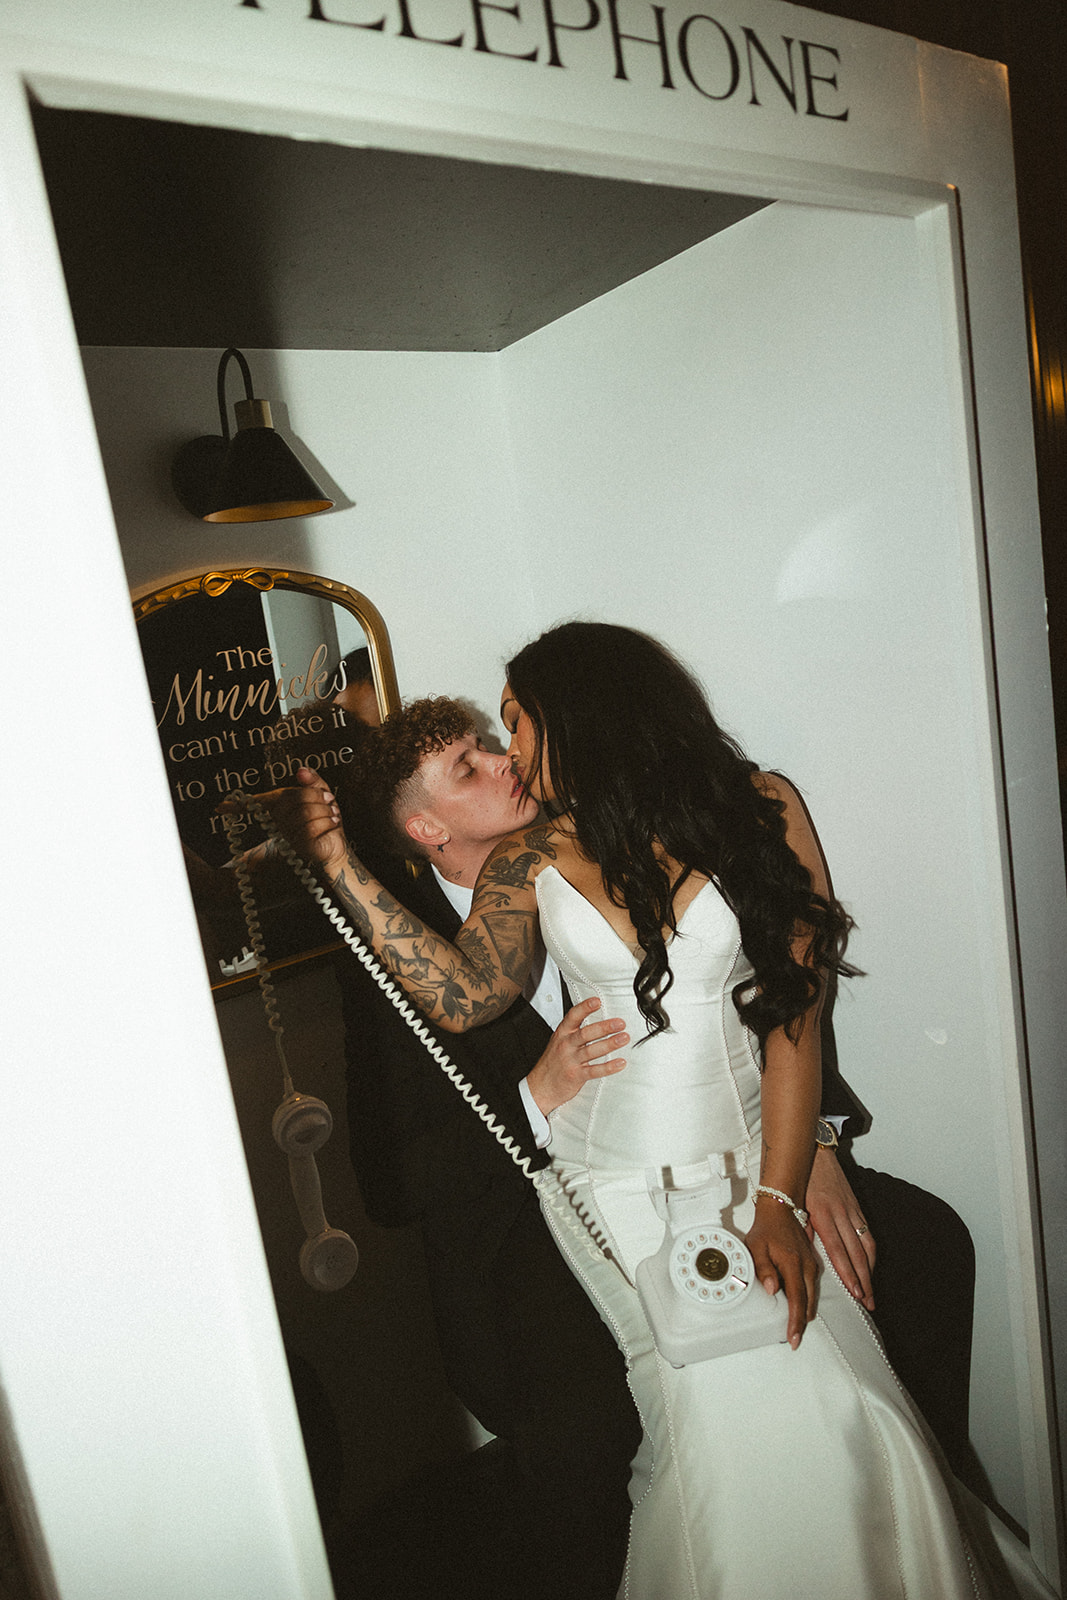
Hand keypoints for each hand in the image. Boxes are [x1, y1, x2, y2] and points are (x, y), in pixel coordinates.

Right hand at [222, 766, 347, 874]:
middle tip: (330, 799)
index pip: (257, 804)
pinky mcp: (300, 846)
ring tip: (332, 815)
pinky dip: (328, 822)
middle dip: (316, 796)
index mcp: (281, 807)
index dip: (238, 806)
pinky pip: (312, 828)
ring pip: (304, 813)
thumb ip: (312, 781)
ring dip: (325, 811)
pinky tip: (332, 825)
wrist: (337, 845)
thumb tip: (300, 770)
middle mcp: (280, 822)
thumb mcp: (322, 795)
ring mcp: (288, 835)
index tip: (220, 808)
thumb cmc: (326, 820)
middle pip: (293, 799)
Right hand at [527, 997, 628, 1114]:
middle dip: (604, 1027)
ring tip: (624, 1038)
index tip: (597, 1001)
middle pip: (586, 1033)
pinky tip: (620, 1063)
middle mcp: (566, 1046)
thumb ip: (575, 1031)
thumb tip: (598, 1020)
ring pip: (592, 1050)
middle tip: (620, 1023)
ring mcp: (571, 1061)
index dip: (585, 1008)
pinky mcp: (576, 1076)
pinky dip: (609, 1067)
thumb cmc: (553, 1062)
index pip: (573, 1017)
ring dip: (610, 1044)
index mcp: (562, 1034)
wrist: (540, 1086)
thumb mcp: (559, 1041)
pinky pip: (595, 1071)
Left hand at [746, 1198, 819, 1349]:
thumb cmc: (766, 1228)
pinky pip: (813, 1287)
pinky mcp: (812, 1263)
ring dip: (806, 1313)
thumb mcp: (757, 1246)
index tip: (793, 1338)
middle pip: (808, 1303)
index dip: (795, 1322)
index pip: (797, 1300)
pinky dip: (808, 1301)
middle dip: (802, 1323)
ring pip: (813, 1297)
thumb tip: (771, 1290)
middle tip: (794, 1340)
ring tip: (797, 1329)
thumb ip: (764, 1268)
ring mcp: (811, 1265)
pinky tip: (801, 1308)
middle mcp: (807, 1267)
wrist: (781, 1209)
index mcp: (793, 1264)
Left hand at [805, 1147, 875, 1310]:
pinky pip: (867, 1234)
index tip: (855, 1292)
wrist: (814, 1150)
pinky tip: (870, 1266)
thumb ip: (800, 1228)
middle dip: (864, 1280)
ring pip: (866, 1245)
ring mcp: (851, 1210)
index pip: (838, 1251)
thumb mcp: (793, 1201)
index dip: (849, 1273)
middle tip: (868, 1302)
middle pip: (857, 1253)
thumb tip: (804, 1253)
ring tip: (870, 1291)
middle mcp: (841, 1214)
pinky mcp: (856, 1206)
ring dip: (870, 1270)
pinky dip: (871, 1253)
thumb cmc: (800, 1176)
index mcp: (823, 1214)